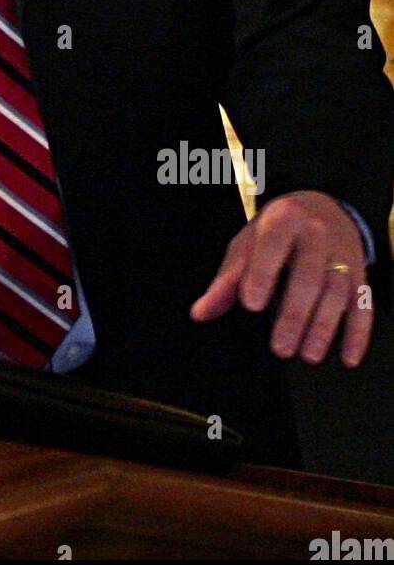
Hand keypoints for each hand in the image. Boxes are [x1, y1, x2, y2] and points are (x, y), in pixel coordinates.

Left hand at [190, 191, 371, 366]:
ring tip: (308, 355)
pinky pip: (363, 304)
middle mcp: (316, 234)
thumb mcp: (248, 243)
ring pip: (336, 292)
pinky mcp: (360, 274)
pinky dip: (358, 333)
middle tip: (281, 348)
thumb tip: (201, 313)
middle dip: (294, 314)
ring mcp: (342, 254)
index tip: (252, 304)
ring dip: (323, 327)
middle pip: (308, 276)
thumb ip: (226, 280)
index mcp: (282, 220)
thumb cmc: (277, 231)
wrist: (324, 207)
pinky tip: (347, 357)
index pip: (272, 246)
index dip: (262, 273)